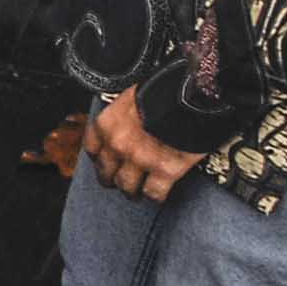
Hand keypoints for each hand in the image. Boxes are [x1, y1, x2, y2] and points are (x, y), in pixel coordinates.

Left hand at [82, 87, 202, 202]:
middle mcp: (118, 143)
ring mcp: (140, 158)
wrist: (193, 93)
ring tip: (138, 193)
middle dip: (112, 179)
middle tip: (119, 182)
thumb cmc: (165, 89)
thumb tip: (130, 121)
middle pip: (106, 172)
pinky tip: (158, 196)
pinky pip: (154, 193)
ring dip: (132, 191)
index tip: (105, 163)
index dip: (100, 159)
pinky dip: (156, 196)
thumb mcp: (134, 96)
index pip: (92, 149)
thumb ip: (126, 113)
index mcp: (108, 122)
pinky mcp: (165, 170)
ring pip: (127, 186)